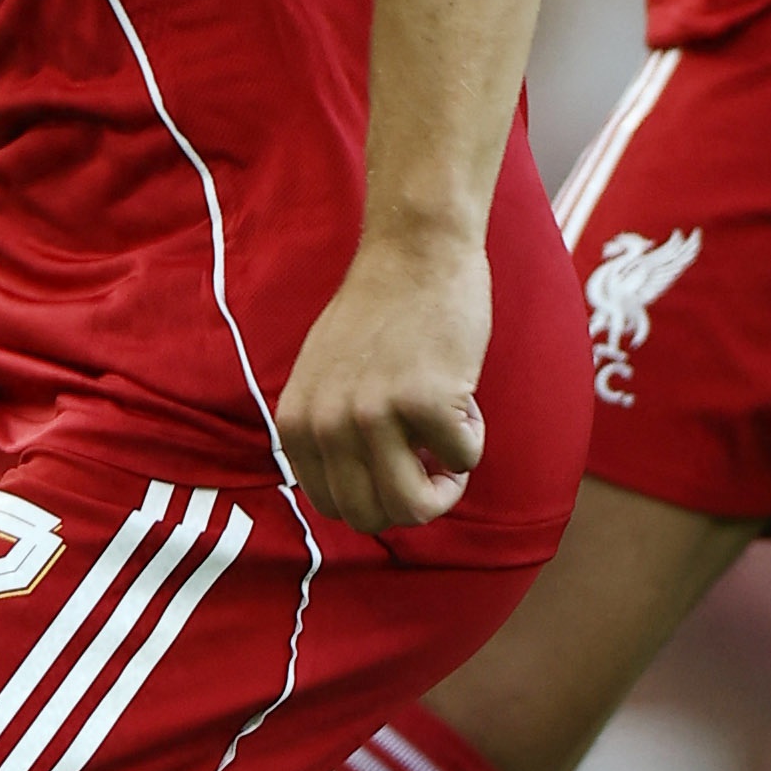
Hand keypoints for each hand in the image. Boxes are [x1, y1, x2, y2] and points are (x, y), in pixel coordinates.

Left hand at [275, 224, 491, 532]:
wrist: (414, 252)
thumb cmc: (379, 314)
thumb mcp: (323, 379)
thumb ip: (329, 435)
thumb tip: (358, 499)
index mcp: (297, 424)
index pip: (334, 509)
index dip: (377, 498)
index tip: (402, 468)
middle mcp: (327, 425)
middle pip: (373, 518)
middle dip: (414, 501)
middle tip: (435, 463)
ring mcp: (375, 415)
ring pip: (415, 506)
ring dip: (447, 484)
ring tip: (452, 437)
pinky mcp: (426, 401)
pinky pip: (463, 460)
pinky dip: (473, 437)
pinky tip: (462, 396)